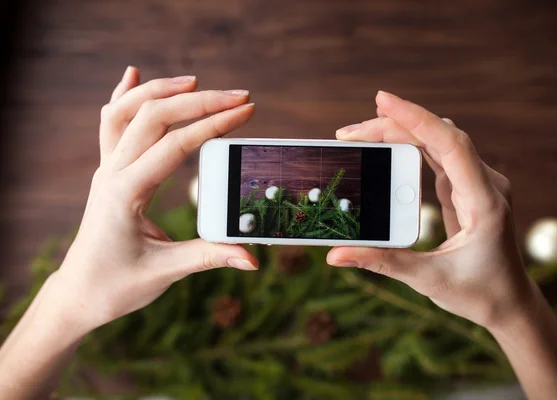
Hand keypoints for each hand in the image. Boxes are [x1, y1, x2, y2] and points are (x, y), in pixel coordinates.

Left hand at [53, 67, 258, 333]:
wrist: (79, 293)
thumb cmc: (117, 286)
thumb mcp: (166, 272)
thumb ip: (209, 257)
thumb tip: (252, 259)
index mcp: (126, 194)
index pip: (176, 145)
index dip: (213, 124)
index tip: (246, 111)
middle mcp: (112, 173)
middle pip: (153, 117)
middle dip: (199, 100)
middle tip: (239, 96)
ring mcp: (107, 169)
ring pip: (126, 111)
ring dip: (161, 90)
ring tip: (196, 80)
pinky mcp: (109, 172)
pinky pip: (111, 123)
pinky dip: (124, 95)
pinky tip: (134, 74)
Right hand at [327, 91, 531, 328]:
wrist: (510, 302)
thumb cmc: (479, 293)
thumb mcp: (428, 280)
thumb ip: (382, 262)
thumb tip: (336, 255)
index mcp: (484, 202)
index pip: (451, 144)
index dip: (416, 118)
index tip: (382, 100)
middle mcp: (485, 184)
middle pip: (438, 136)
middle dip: (393, 126)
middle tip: (348, 133)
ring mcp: (477, 183)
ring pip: (437, 140)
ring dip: (399, 132)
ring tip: (359, 134)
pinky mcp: (466, 188)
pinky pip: (438, 154)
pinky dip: (410, 145)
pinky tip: (384, 146)